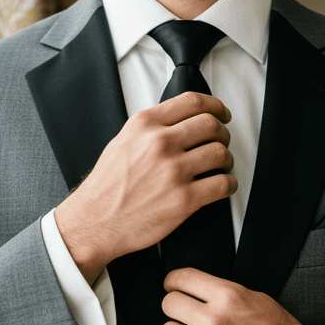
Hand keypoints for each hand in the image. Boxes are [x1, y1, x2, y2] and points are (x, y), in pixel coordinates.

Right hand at [53, 93, 236, 285]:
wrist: (95, 222)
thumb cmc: (107, 187)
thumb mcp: (123, 142)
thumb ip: (151, 128)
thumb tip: (180, 121)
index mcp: (145, 125)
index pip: (192, 102)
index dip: (215, 106)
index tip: (222, 114)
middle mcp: (160, 143)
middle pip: (211, 125)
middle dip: (223, 133)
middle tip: (222, 143)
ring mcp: (173, 172)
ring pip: (220, 153)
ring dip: (227, 160)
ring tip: (221, 167)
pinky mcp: (184, 199)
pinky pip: (222, 184)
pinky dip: (229, 184)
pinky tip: (223, 185)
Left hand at [160, 269, 324, 324]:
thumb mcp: (257, 300)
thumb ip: (224, 293)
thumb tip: (194, 289)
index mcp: (229, 296)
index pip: (182, 279)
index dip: (173, 282)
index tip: (172, 287)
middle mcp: (215, 320)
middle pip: (169, 304)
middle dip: (174, 308)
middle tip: (183, 315)